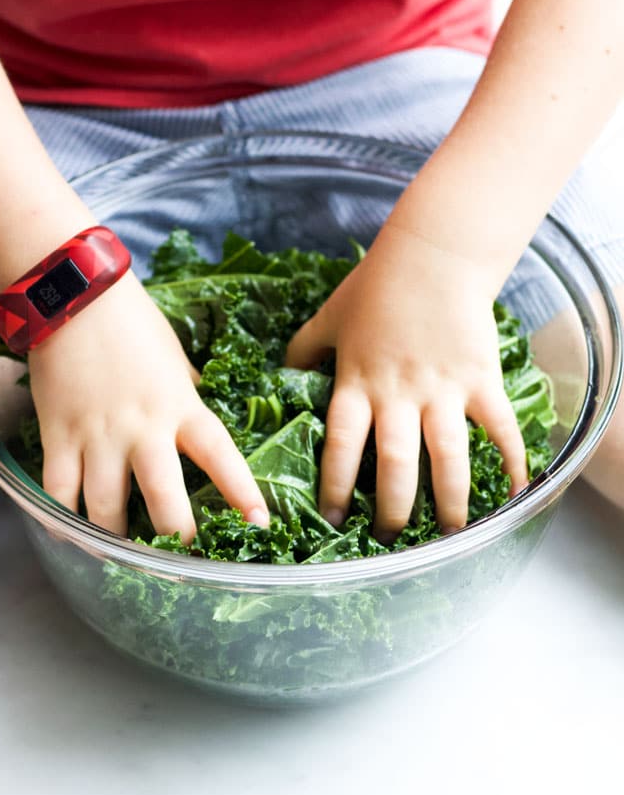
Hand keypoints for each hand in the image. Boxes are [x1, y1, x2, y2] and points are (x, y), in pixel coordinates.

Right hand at [28, 271, 268, 540]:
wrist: (74, 296)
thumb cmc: (132, 322)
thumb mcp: (176, 359)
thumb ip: (188, 395)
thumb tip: (197, 420)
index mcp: (181, 406)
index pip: (221, 456)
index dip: (242, 492)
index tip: (260, 525)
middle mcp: (143, 429)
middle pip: (164, 501)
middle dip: (177, 539)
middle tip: (185, 563)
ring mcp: (98, 436)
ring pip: (107, 508)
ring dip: (116, 539)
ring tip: (124, 558)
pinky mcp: (58, 435)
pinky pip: (59, 490)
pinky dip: (61, 519)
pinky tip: (69, 537)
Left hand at [286, 224, 527, 540]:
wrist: (432, 255)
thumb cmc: (376, 286)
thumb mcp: (328, 318)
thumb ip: (303, 350)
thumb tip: (279, 374)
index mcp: (356, 383)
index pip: (341, 446)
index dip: (335, 488)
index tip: (332, 521)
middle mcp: (398, 394)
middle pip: (395, 465)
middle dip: (393, 511)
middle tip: (391, 539)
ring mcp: (442, 389)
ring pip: (447, 456)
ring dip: (451, 501)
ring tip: (452, 534)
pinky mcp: (480, 379)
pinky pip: (499, 428)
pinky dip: (511, 461)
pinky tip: (515, 495)